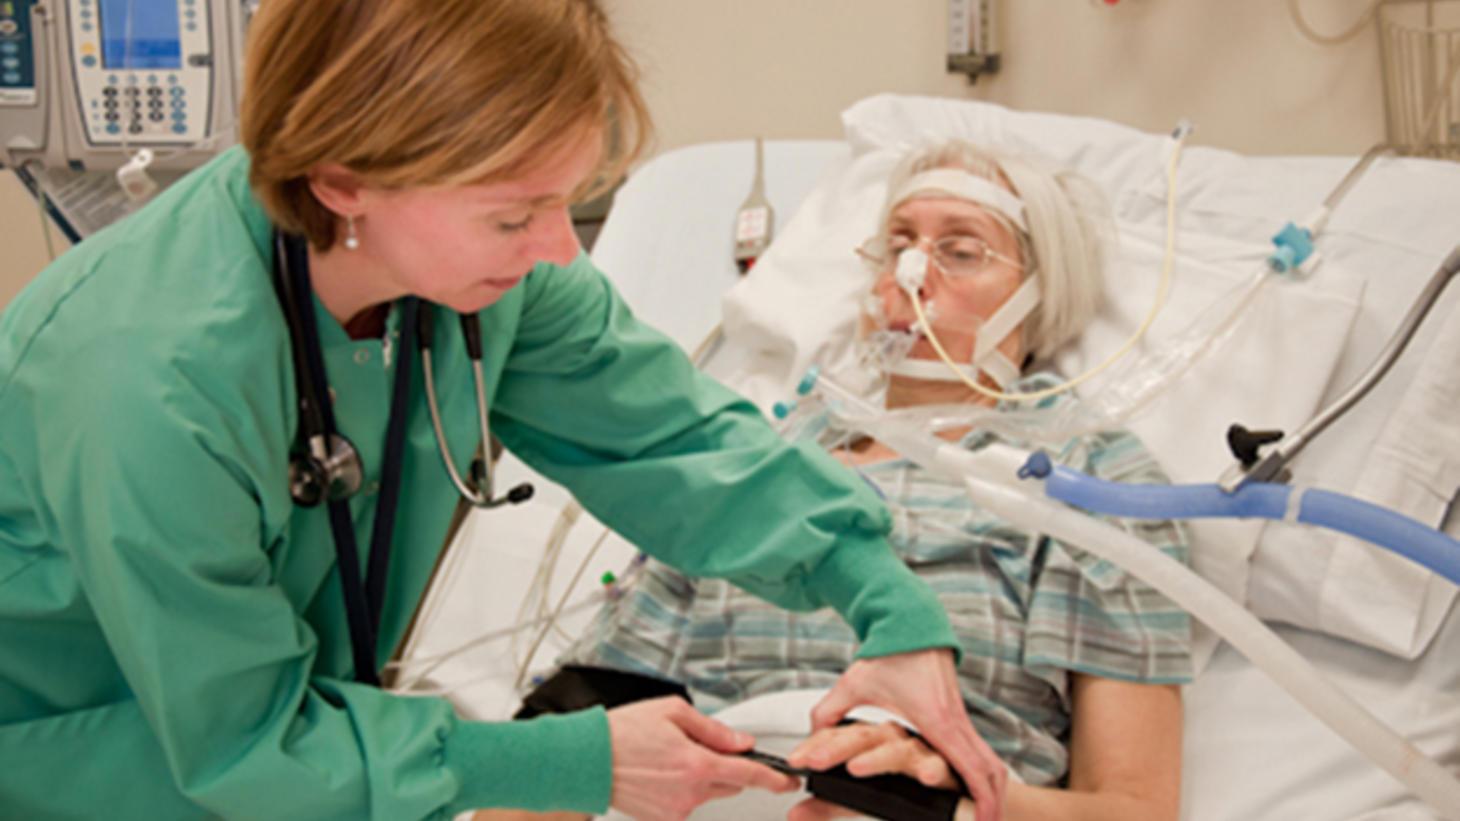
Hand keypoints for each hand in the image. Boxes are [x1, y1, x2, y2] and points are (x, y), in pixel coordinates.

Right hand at [606, 696, 799, 820]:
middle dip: (725, 767)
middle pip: (729, 784)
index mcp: (696, 763)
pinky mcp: (662, 820)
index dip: (775, 779)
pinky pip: (685, 803)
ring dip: (700, 778)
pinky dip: (681, 790)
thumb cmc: (622, 731)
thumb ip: (713, 729)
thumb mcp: (673, 712)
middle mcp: (689, 791)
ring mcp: (675, 809)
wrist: (585, 759)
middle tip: (698, 747)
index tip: (790, 781)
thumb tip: (741, 742)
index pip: (749, 774)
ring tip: (669, 758)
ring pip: (707, 794)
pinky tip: (659, 774)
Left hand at [785, 720, 961, 820]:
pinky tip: (925, 776)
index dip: (814, 748)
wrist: (943, 793)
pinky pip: (938, 766)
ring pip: (896, 749)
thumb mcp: (859, 800)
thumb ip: (828, 806)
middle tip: (816, 761)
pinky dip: (931, 770)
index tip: (794, 762)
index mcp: (868, 741)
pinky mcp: (944, 767)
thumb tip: (795, 814)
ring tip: (857, 768)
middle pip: (862, 738)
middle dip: (836, 749)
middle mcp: (891, 739)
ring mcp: (918, 750)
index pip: (836, 737)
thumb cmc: (902, 786)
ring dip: (877, 758)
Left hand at [810, 650, 1006, 820]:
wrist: (911, 620)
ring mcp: (959, 718)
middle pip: (988, 767)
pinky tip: (978, 790)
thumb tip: (811, 735)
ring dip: (993, 789)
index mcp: (935, 718)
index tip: (984, 820)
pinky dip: (984, 773)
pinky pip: (979, 750)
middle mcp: (955, 720)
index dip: (979, 794)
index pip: (966, 763)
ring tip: (990, 818)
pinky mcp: (957, 715)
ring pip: (989, 760)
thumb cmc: (889, 651)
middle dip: (993, 801)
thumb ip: (830, 710)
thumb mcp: (856, 682)